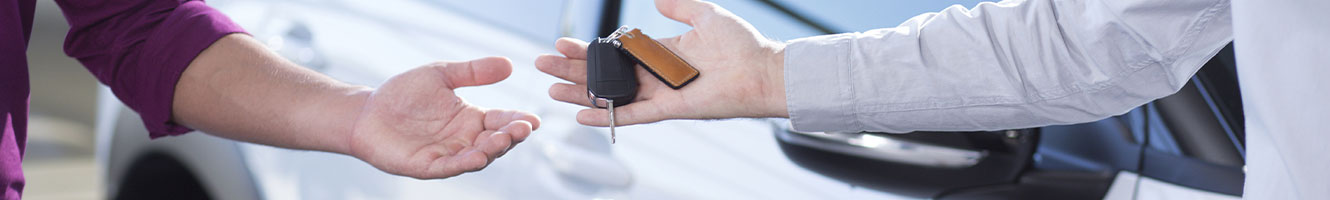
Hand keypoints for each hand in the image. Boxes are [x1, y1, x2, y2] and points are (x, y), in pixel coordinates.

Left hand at [348, 57, 540, 178]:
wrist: (366, 111)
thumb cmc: (403, 94)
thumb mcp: (442, 75)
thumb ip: (474, 72)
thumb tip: (508, 65)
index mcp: (471, 119)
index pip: (501, 121)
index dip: (518, 121)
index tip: (534, 120)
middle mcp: (464, 140)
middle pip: (496, 141)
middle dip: (512, 136)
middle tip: (523, 128)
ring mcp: (447, 154)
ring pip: (478, 156)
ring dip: (493, 150)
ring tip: (504, 139)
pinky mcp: (428, 166)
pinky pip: (450, 167)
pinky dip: (465, 163)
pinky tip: (478, 156)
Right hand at [536, 0, 786, 126]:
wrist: (763, 71)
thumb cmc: (742, 46)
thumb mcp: (706, 14)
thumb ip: (680, 6)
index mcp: (661, 54)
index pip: (615, 53)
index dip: (588, 50)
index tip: (562, 44)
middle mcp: (656, 75)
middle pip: (605, 74)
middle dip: (573, 69)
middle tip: (543, 64)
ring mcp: (660, 93)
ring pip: (611, 95)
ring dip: (580, 92)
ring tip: (551, 88)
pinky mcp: (668, 109)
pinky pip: (632, 115)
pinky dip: (607, 116)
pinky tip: (582, 113)